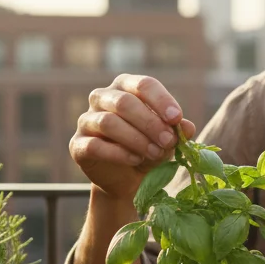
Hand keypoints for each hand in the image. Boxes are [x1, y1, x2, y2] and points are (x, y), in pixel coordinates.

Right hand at [69, 74, 196, 199]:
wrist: (127, 179)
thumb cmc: (149, 149)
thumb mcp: (167, 139)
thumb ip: (177, 130)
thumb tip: (187, 127)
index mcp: (125, 87)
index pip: (143, 84)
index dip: (161, 100)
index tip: (176, 119)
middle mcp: (102, 98)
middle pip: (124, 102)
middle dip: (150, 123)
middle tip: (169, 141)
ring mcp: (86, 120)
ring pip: (108, 122)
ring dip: (136, 139)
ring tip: (155, 153)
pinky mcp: (77, 144)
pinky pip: (95, 145)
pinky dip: (118, 153)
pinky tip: (135, 160)